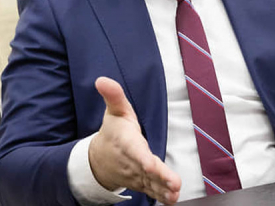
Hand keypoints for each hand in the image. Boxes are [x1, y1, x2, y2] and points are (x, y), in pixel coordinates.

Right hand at [89, 77, 180, 204]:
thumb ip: (114, 95)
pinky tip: (172, 200)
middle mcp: (132, 161)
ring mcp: (137, 175)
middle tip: (175, 184)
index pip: (135, 152)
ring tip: (175, 194)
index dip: (143, 159)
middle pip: (146, 171)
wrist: (99, 160)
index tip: (150, 165)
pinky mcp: (142, 183)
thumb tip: (102, 80)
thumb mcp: (114, 111)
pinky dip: (161, 197)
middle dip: (159, 177)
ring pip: (150, 184)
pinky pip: (151, 191)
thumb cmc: (113, 132)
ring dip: (163, 190)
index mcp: (126, 142)